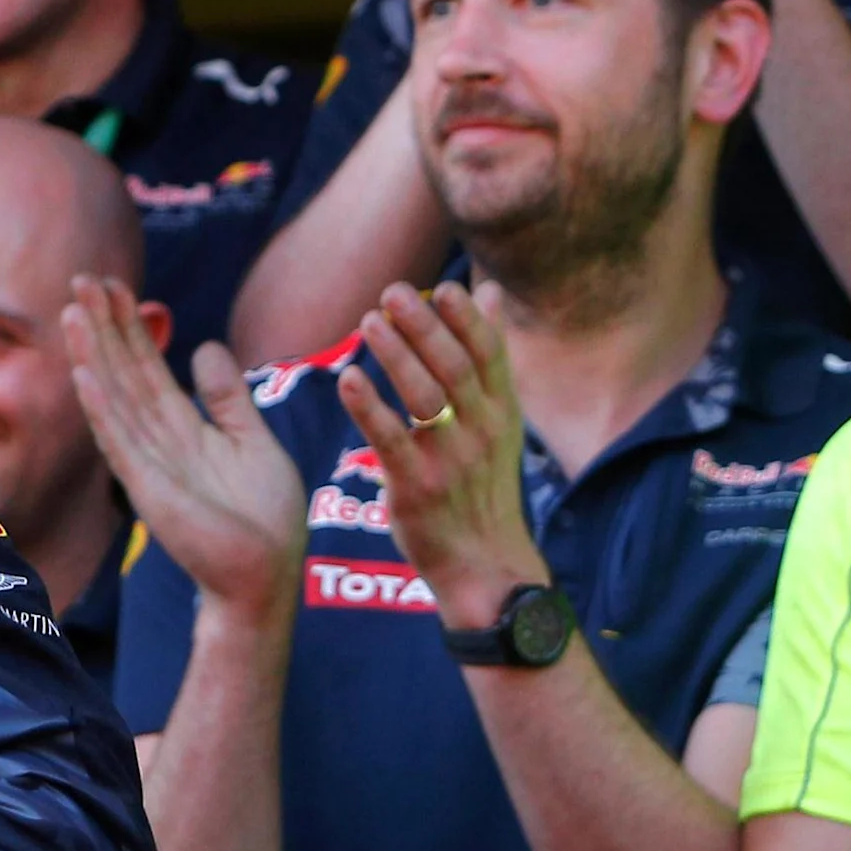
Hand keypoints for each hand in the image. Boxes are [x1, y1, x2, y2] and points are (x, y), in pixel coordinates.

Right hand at [63, 276, 305, 612]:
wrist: (265, 576)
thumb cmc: (264, 518)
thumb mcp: (252, 440)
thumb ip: (226, 397)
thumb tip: (205, 346)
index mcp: (181, 427)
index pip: (146, 366)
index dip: (129, 326)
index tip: (112, 284)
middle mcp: (156, 440)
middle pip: (123, 371)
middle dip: (103, 325)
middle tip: (82, 278)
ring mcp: (147, 464)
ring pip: (114, 396)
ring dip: (91, 354)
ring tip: (71, 311)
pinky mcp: (149, 489)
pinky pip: (120, 441)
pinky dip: (101, 407)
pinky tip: (84, 374)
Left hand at [334, 282, 545, 630]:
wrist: (485, 565)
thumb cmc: (481, 485)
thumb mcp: (499, 420)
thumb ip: (488, 356)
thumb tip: (485, 292)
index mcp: (503, 412)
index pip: (490, 355)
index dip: (467, 319)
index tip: (442, 286)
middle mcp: (483, 431)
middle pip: (456, 368)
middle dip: (426, 327)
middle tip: (393, 291)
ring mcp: (451, 460)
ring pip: (426, 399)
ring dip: (398, 357)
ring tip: (368, 320)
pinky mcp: (417, 488)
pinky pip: (390, 442)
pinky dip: (369, 408)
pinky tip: (348, 379)